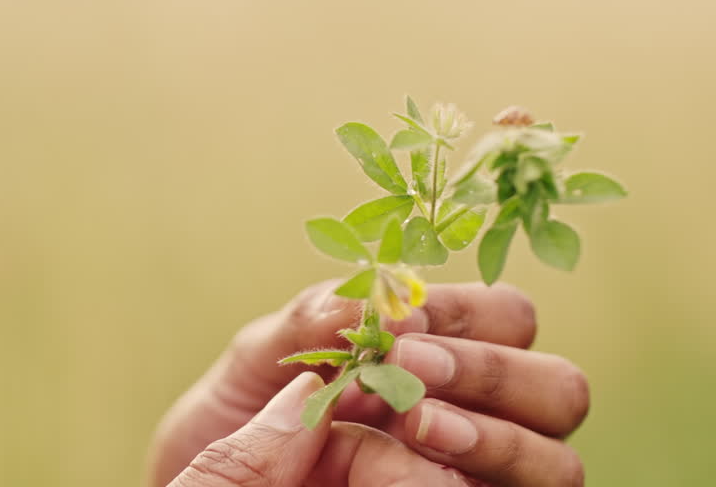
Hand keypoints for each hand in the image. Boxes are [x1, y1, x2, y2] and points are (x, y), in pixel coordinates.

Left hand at [150, 282, 586, 485]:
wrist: (206, 482)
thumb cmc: (235, 422)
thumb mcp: (257, 364)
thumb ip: (310, 322)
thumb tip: (371, 296)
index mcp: (441, 356)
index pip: (507, 317)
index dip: (463, 314)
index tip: (395, 324)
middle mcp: (479, 419)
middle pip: (559, 387)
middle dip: (491, 374)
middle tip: (410, 372)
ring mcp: (478, 476)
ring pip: (556, 463)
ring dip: (493, 437)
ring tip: (415, 423)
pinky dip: (463, 482)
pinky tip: (392, 472)